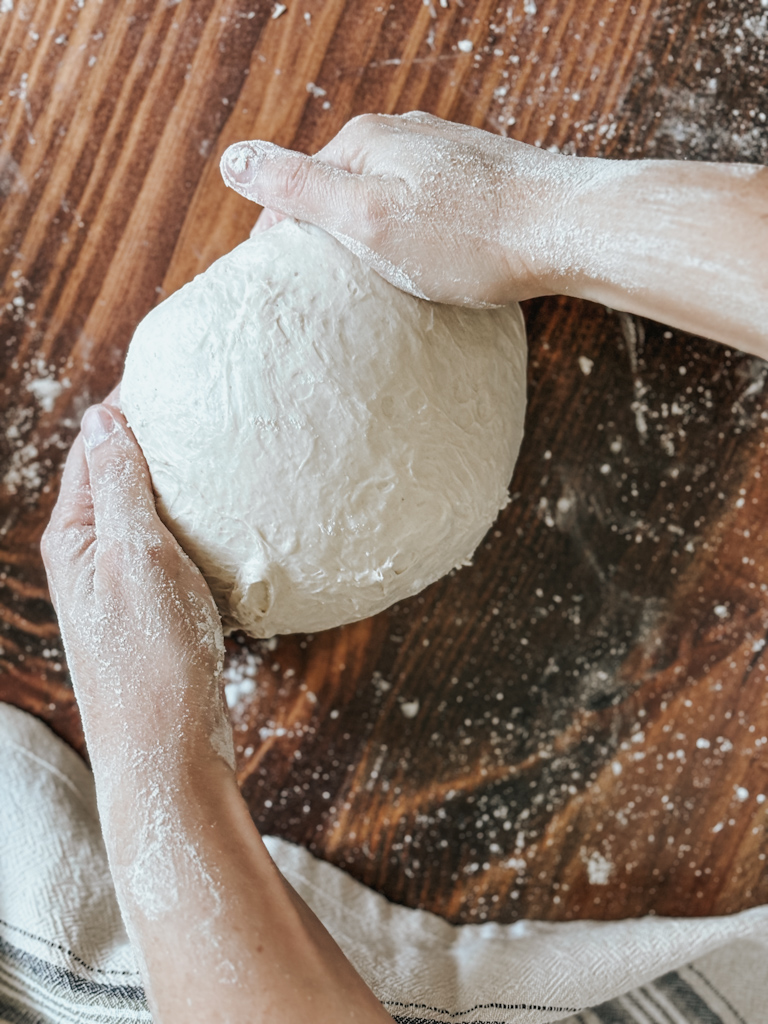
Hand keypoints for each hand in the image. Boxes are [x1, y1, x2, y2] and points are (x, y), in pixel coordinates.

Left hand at [41, 402, 232, 782]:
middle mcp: (94, 559)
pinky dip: (202, 532)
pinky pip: (179, 553)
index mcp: (76, 538)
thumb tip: (102, 418)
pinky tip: (233, 526)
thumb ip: (120, 486)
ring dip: (185, 490)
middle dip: (160, 445)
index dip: (126, 410)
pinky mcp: (159, 611)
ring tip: (228, 459)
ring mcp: (127, 587)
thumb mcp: (136, 556)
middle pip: (123, 480)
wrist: (169, 749)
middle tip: (209, 411)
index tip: (170, 377)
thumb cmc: (150, 656)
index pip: (94, 452)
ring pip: (154, 518)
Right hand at [221, 112, 767, 353]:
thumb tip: (232, 160)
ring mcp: (441, 155)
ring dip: (369, 239)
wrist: (565, 229)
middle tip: (329, 293)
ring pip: (382, 199)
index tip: (282, 288)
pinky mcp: (474, 178)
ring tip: (375, 284)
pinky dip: (410, 238)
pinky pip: (421, 208)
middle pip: (339, 191)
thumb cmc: (468, 235)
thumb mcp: (367, 218)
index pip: (295, 187)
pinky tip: (425, 265)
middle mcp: (401, 136)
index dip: (281, 239)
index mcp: (365, 143)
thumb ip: (298, 188)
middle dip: (326, 237)